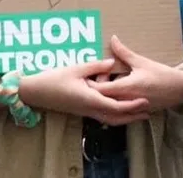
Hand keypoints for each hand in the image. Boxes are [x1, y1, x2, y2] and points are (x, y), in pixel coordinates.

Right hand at [18, 58, 149, 125]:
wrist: (35, 92)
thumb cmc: (54, 79)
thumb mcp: (76, 68)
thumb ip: (96, 66)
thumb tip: (112, 62)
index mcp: (90, 99)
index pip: (115, 106)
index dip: (131, 105)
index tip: (145, 101)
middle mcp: (89, 109)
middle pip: (115, 118)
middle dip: (132, 116)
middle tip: (148, 113)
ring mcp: (85, 111)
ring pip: (109, 119)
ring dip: (124, 117)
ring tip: (138, 113)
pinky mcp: (81, 110)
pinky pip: (102, 116)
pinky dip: (114, 114)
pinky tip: (119, 109)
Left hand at [88, 35, 182, 111]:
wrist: (179, 89)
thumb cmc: (161, 74)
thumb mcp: (141, 61)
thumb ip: (124, 52)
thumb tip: (112, 39)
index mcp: (126, 87)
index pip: (100, 89)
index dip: (92, 83)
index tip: (92, 74)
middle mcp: (126, 100)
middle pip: (101, 99)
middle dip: (97, 89)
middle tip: (97, 78)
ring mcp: (129, 108)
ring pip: (109, 105)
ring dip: (104, 96)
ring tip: (105, 84)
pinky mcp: (134, 112)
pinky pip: (118, 110)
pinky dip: (114, 102)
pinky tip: (115, 93)